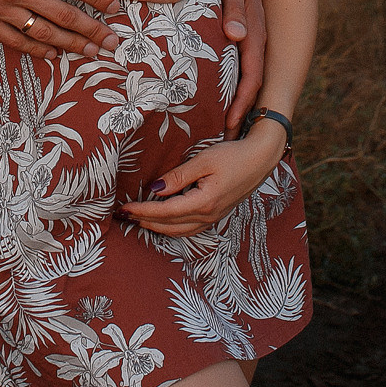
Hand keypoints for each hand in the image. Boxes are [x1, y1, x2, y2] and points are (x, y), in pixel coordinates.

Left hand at [118, 122, 287, 237]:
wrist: (261, 158)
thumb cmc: (234, 155)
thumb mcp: (204, 160)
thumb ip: (178, 176)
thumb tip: (155, 190)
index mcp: (204, 202)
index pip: (165, 212)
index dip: (142, 211)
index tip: (124, 208)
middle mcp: (208, 215)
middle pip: (169, 226)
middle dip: (145, 222)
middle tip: (124, 215)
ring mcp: (213, 217)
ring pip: (179, 231)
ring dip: (157, 227)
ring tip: (138, 220)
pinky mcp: (216, 214)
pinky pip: (189, 228)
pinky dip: (172, 227)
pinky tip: (163, 220)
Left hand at [217, 0, 268, 135]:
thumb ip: (232, 10)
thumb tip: (236, 35)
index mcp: (254, 34)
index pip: (251, 76)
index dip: (243, 102)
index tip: (230, 123)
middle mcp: (254, 42)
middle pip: (250, 84)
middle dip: (240, 112)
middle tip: (223, 138)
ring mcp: (248, 41)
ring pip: (245, 78)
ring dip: (236, 102)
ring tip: (220, 128)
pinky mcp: (241, 37)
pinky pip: (239, 66)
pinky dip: (232, 86)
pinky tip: (218, 97)